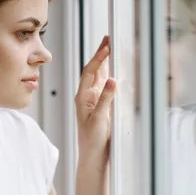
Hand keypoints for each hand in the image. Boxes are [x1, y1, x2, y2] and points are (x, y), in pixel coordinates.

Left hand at [74, 35, 115, 170]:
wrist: (93, 156)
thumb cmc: (92, 140)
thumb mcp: (99, 119)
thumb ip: (105, 100)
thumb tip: (113, 80)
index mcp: (82, 97)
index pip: (90, 72)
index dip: (98, 57)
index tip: (107, 46)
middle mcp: (86, 96)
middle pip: (93, 70)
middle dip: (100, 53)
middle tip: (108, 38)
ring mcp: (93, 100)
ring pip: (99, 76)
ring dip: (104, 61)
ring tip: (110, 47)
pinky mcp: (101, 106)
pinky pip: (105, 85)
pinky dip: (109, 73)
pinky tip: (113, 67)